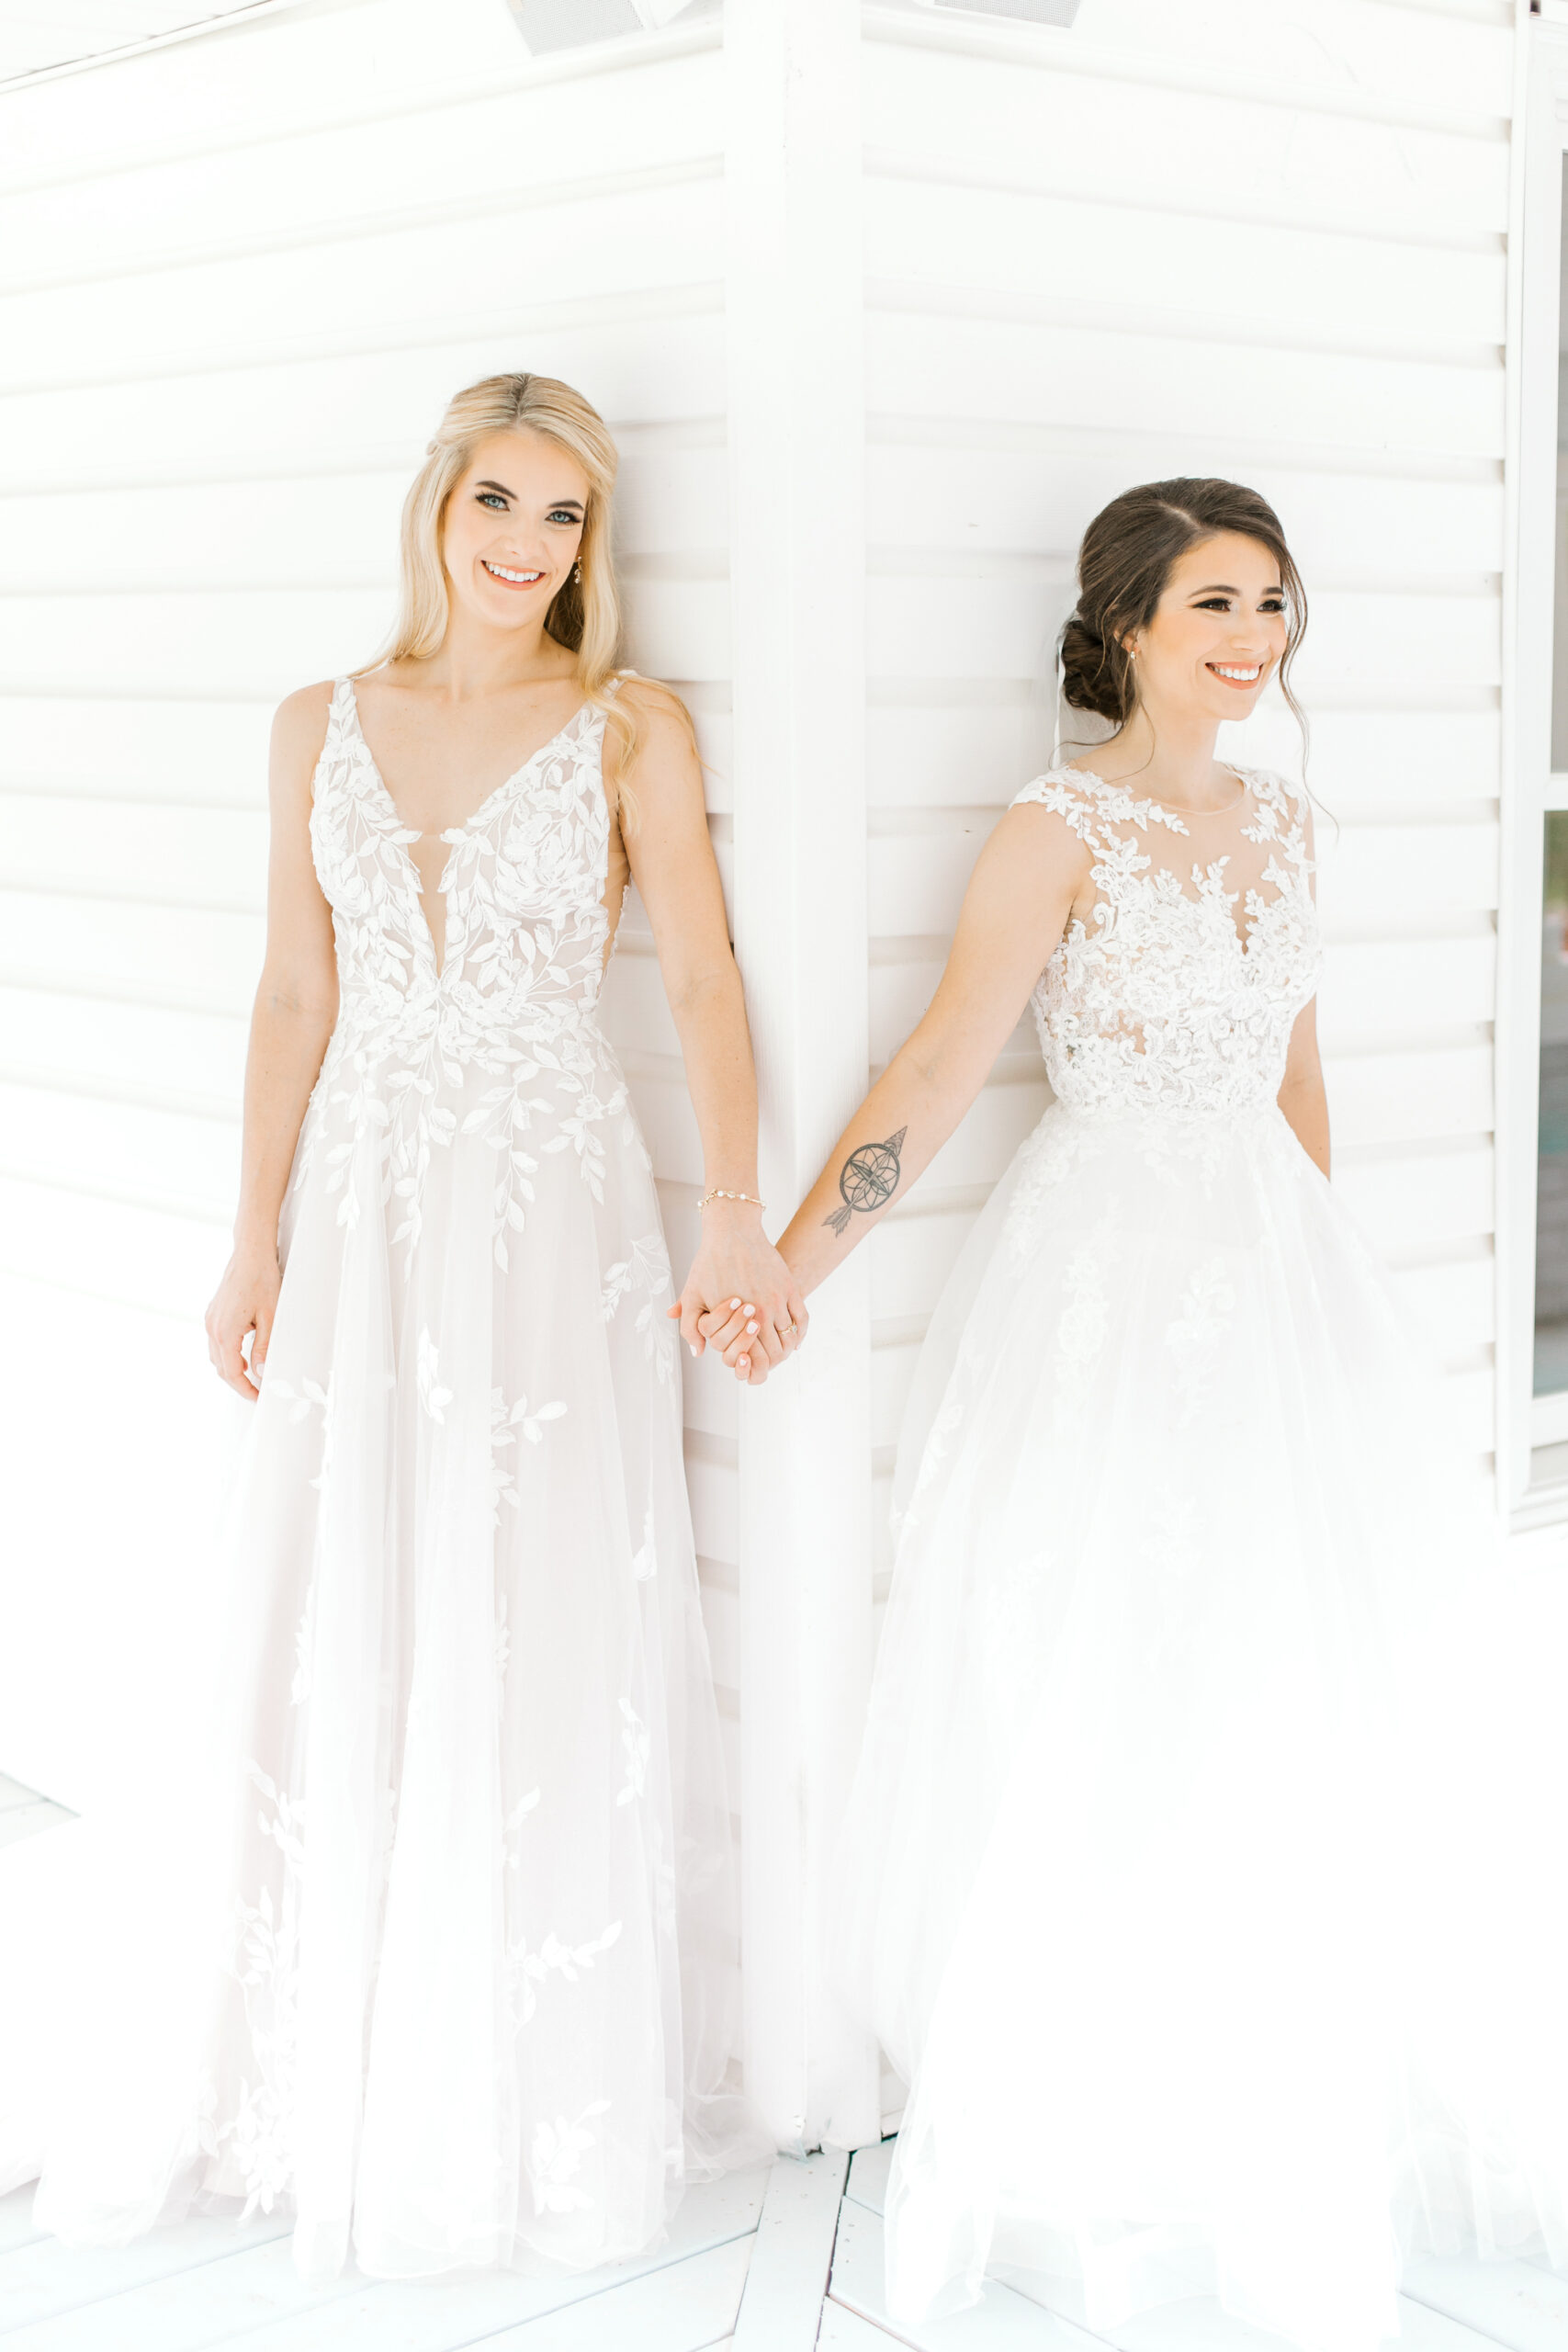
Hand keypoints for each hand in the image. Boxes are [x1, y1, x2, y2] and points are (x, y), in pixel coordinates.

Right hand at [205, 1240, 280, 1399]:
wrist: (250, 1253)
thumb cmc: (263, 1281)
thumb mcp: (271, 1317)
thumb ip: (264, 1347)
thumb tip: (260, 1372)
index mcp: (225, 1332)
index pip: (232, 1372)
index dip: (245, 1388)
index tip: (258, 1397)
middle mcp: (212, 1328)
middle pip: (221, 1368)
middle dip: (238, 1383)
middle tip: (256, 1392)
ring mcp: (210, 1320)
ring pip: (216, 1356)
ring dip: (231, 1369)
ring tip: (251, 1378)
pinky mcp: (213, 1314)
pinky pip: (216, 1343)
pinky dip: (227, 1355)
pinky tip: (243, 1356)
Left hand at [667, 1206, 806, 1384]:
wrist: (732, 1231)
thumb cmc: (708, 1263)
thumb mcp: (691, 1295)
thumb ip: (690, 1327)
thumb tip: (699, 1353)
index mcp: (737, 1320)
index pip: (752, 1358)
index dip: (751, 1368)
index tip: (749, 1364)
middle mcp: (762, 1313)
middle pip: (775, 1354)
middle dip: (770, 1363)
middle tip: (765, 1362)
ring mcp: (779, 1300)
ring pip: (790, 1340)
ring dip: (785, 1350)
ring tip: (777, 1351)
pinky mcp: (790, 1287)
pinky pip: (802, 1320)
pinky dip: (799, 1334)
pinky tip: (793, 1338)